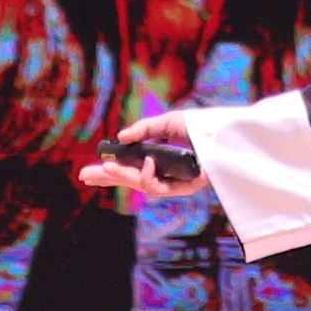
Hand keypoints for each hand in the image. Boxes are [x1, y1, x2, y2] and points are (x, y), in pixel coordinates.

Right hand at [77, 111, 199, 201]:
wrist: (225, 133)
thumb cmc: (201, 127)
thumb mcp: (167, 122)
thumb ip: (144, 130)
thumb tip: (120, 138)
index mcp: (158, 159)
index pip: (129, 168)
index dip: (109, 171)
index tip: (88, 172)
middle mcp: (164, 172)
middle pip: (131, 180)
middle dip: (107, 178)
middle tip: (85, 175)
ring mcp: (174, 182)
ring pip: (141, 186)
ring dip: (122, 177)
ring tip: (107, 167)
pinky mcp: (185, 188)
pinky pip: (159, 188)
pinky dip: (149, 176)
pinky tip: (147, 164)